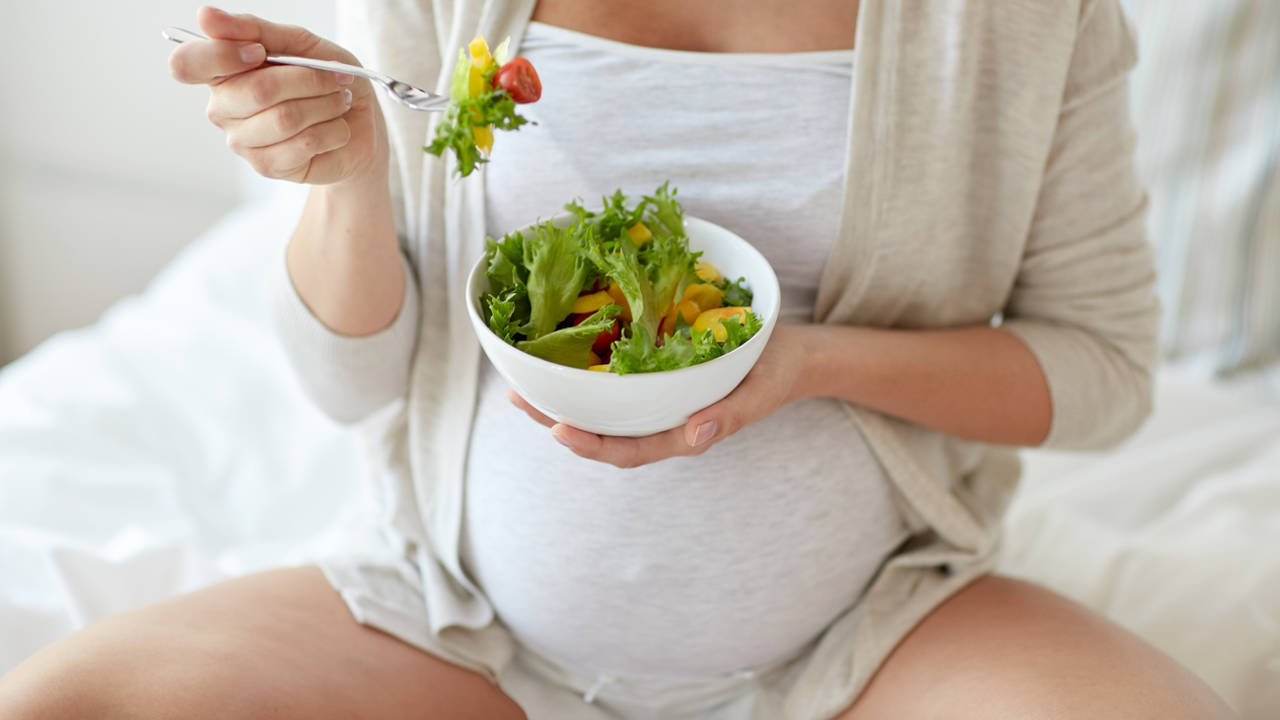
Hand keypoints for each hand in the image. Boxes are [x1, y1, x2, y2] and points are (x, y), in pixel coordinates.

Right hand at [168, 6, 387, 185]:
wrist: (359, 125)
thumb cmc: (325, 80)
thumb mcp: (300, 43)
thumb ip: (255, 29)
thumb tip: (206, 16)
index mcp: (220, 71)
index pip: (187, 64)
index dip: (224, 55)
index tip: (259, 51)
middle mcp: (222, 108)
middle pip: (258, 90)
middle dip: (310, 80)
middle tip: (334, 79)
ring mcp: (242, 142)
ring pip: (286, 119)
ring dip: (327, 105)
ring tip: (340, 102)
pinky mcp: (268, 167)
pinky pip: (304, 144)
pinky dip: (334, 131)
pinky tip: (337, 128)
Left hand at [508, 325, 814, 467]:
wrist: (790, 355)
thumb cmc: (775, 375)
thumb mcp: (760, 393)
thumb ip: (730, 416)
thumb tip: (696, 436)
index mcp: (682, 435)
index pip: (629, 450)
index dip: (591, 445)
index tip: (558, 430)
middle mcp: (661, 422)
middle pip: (601, 432)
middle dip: (557, 420)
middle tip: (518, 398)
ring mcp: (656, 402)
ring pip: (601, 409)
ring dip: (562, 397)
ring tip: (523, 380)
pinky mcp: (655, 377)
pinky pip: (613, 382)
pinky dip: (585, 372)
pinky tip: (560, 353)